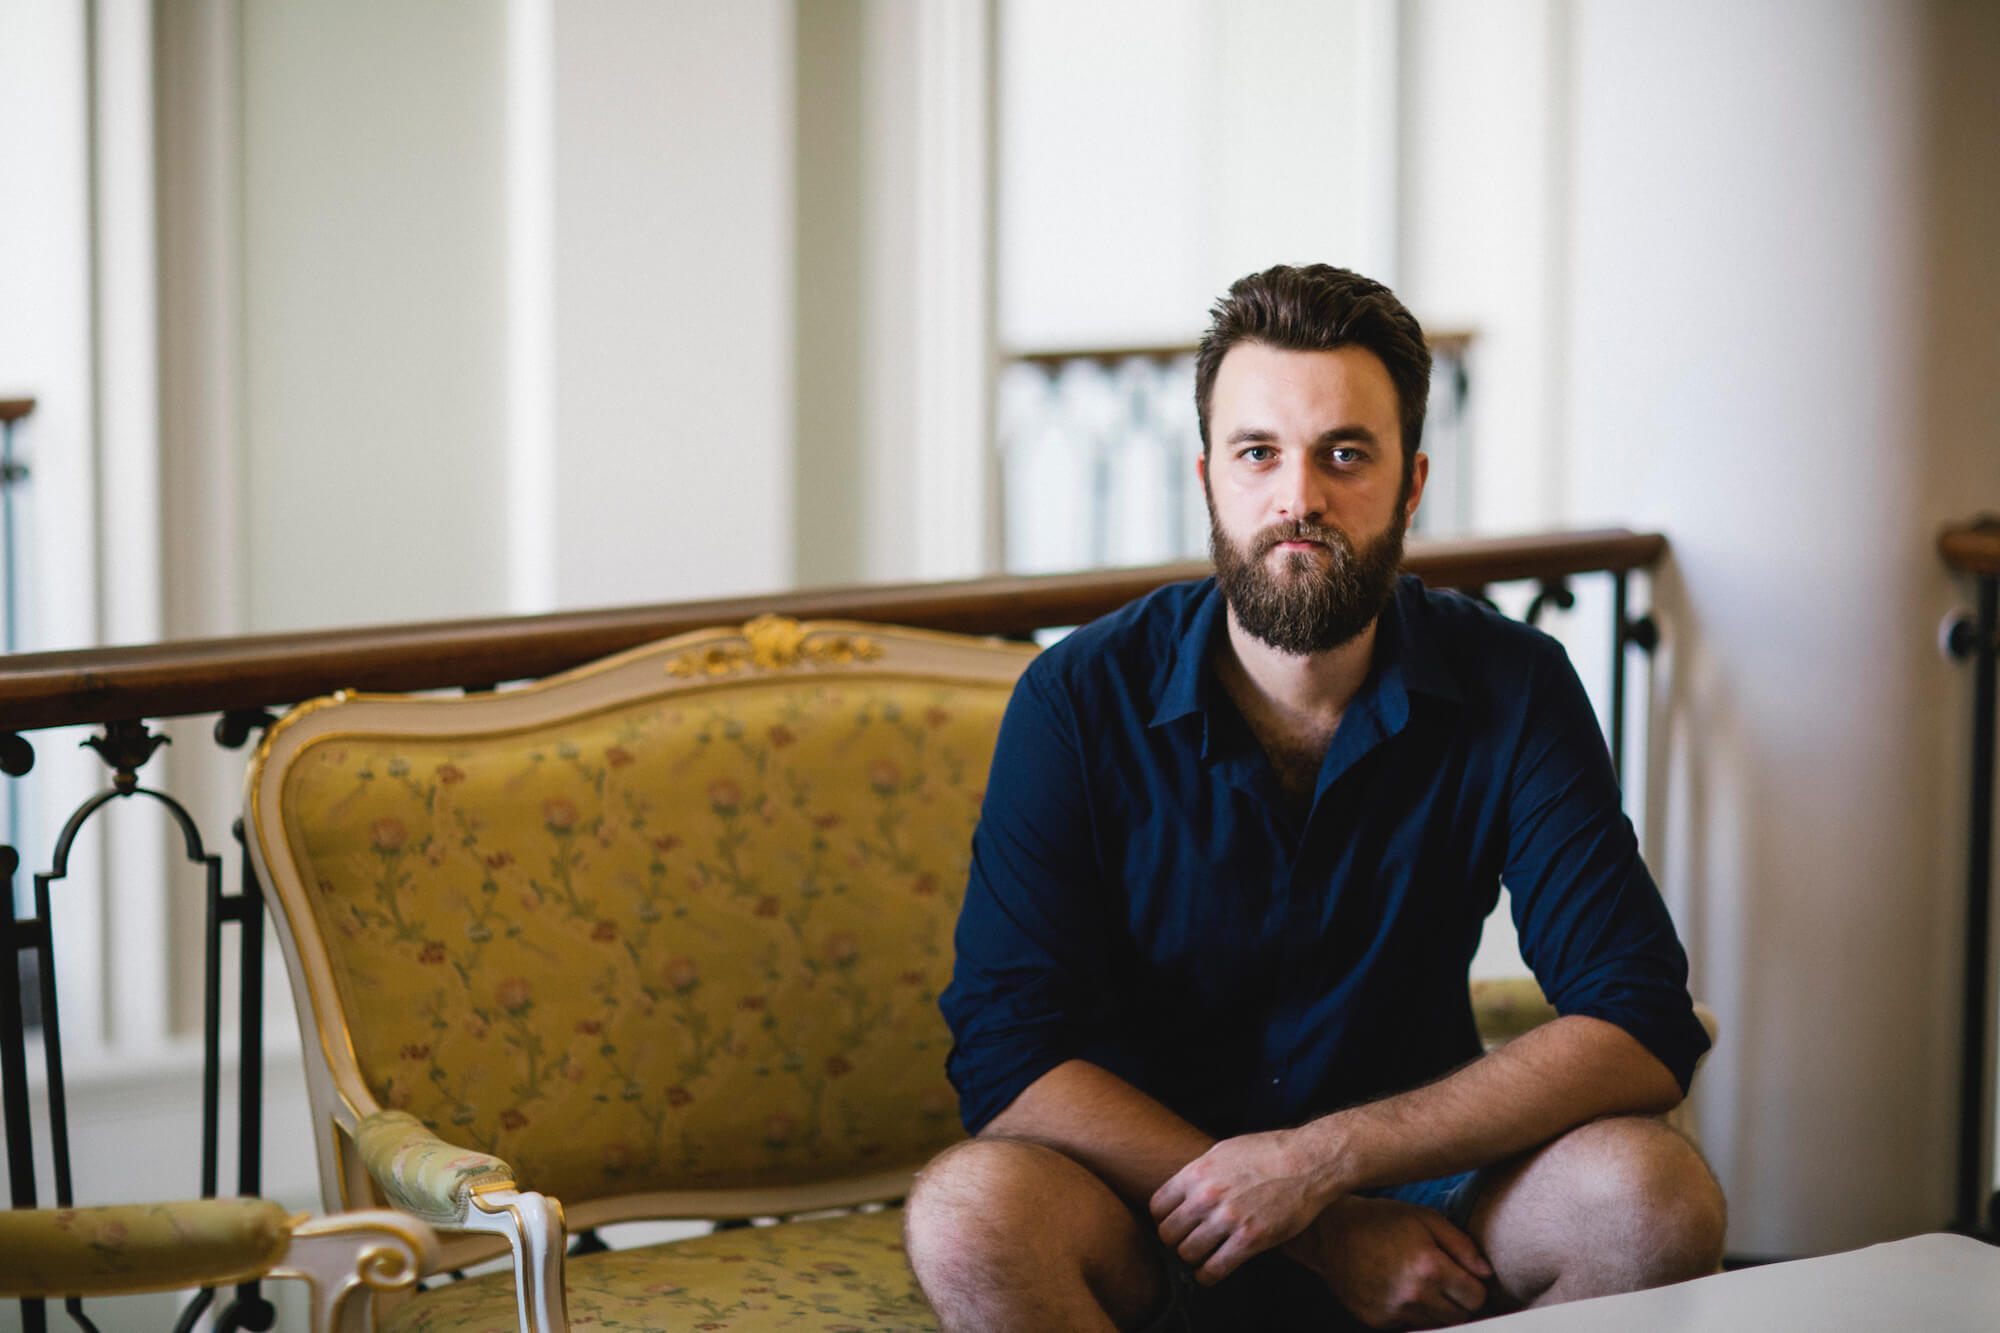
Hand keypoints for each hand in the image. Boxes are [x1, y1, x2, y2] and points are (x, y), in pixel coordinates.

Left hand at [1149, 1128, 1332, 1282]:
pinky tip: (1210, 1273)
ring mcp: (1228, 1219)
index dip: (1163, 1219)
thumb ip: (1200, 1171)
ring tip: (1201, 1257)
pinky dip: (1208, 1276)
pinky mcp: (1250, 1239)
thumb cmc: (1269, 1151)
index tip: (1174, 1224)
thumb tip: (1182, 1188)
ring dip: (1192, 1259)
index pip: (1157, 1206)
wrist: (1308, 1161)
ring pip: (1187, 1253)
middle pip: (1168, 1233)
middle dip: (1175, 1241)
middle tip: (1187, 1242)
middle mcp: (1207, 1196)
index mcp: (1197, 1172)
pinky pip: (1215, 1269)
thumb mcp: (1224, 1150)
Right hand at [1284, 1195, 1491, 1328]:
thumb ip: (1461, 1245)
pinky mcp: (1378, 1321)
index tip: (1464, 1276)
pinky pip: (1410, 1324)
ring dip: (1437, 1308)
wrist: (1330, 1233)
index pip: (1476, 1297)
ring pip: (1437, 1323)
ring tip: (1421, 1282)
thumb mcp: (1425, 1218)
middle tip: (1445, 1279)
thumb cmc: (1381, 1220)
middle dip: (1459, 1301)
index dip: (1475, 1286)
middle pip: (1459, 1316)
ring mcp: (1393, 1311)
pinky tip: (1399, 1289)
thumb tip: (1486, 1273)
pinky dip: (1411, 1312)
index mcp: (1429, 1266)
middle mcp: (1413, 1294)